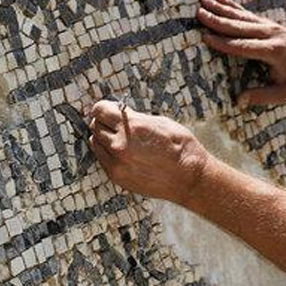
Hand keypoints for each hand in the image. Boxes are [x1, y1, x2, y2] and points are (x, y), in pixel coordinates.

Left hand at [86, 100, 210, 204]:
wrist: (189, 178)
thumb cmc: (180, 148)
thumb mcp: (159, 122)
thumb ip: (134, 118)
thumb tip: (119, 113)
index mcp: (131, 127)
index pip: (99, 111)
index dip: (103, 108)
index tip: (107, 109)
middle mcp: (119, 145)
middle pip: (95, 126)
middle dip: (103, 122)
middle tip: (113, 123)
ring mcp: (116, 164)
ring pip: (95, 143)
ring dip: (103, 138)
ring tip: (118, 138)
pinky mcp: (117, 177)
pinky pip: (102, 159)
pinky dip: (108, 153)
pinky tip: (122, 152)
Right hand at [197, 0, 285, 107]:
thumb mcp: (285, 93)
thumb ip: (262, 96)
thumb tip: (239, 100)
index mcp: (273, 51)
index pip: (243, 46)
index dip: (223, 42)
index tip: (206, 37)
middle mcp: (270, 35)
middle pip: (239, 27)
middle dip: (217, 20)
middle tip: (199, 14)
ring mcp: (269, 26)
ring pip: (241, 16)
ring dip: (221, 9)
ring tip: (204, 2)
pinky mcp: (267, 23)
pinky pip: (246, 13)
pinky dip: (233, 6)